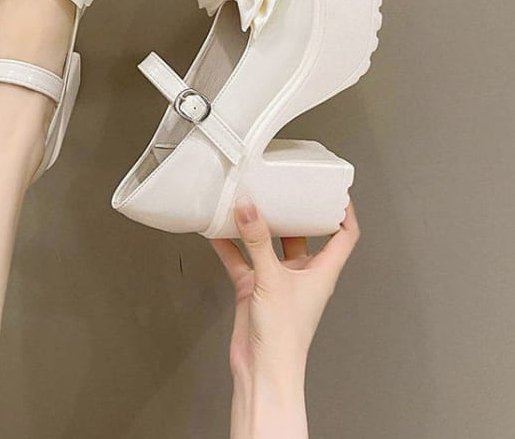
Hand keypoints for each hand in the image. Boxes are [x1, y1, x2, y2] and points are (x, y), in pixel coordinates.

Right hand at [211, 197, 359, 438]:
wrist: (262, 371)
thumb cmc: (284, 338)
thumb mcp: (271, 279)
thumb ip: (258, 241)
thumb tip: (249, 208)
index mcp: (321, 271)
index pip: (344, 235)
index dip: (343, 212)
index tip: (333, 191)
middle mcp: (302, 274)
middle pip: (302, 235)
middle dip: (293, 213)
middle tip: (283, 189)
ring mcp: (277, 281)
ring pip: (268, 246)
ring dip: (257, 228)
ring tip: (246, 204)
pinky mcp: (254, 289)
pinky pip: (242, 261)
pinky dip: (231, 247)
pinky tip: (218, 233)